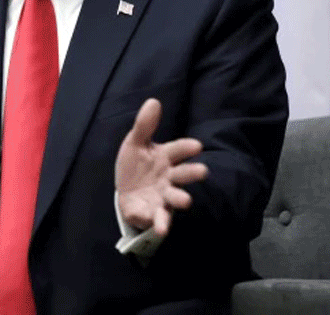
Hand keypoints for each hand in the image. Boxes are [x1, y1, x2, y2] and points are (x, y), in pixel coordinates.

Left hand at [115, 98, 208, 236]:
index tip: (196, 146)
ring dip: (180, 199)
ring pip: (174, 198)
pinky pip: (158, 218)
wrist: (126, 191)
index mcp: (165, 157)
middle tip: (203, 171)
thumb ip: (144, 125)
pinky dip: (160, 223)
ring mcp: (163, 196)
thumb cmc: (136, 165)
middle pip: (182, 175)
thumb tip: (153, 101)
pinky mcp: (153, 213)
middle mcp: (169, 178)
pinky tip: (161, 228)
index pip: (178, 150)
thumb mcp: (135, 143)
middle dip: (191, 173)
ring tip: (186, 201)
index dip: (186, 148)